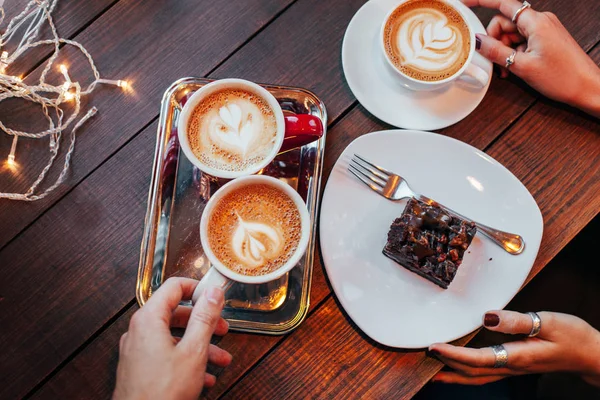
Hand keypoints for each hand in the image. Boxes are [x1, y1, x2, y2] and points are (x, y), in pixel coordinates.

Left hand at [113, 278, 231, 399]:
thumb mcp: (194, 350)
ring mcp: (137, 350)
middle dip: (203, 322)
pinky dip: (186, 360)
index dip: (197, 288)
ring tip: (220, 360)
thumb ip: (205, 318)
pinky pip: (166, 355)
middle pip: (175, 313)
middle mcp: (139, 331)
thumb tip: (213, 293)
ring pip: (173, 338)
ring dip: (199, 346)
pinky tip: (204, 377)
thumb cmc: (162, 392)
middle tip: (222, 329)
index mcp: (148, 319)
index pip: (174, 287)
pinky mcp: (139, 368)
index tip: (214, 296)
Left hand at [429, 310, 599, 385]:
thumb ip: (517, 320)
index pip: (477, 359)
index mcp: (517, 357)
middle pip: (471, 373)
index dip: (453, 355)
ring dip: (453, 374)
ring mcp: (513, 369)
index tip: (433, 347)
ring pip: (477, 377)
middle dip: (446, 367)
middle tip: (423, 358)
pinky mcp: (515, 365)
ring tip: (433, 370)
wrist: (591, 354)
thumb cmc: (573, 337)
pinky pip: (485, 372)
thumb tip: (488, 317)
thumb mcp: (548, 322)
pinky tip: (459, 367)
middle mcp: (511, 366)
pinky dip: (467, 371)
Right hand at [462, 0, 599, 116]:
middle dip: (494, 41)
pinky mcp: (545, 39)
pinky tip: (513, 68)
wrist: (587, 87)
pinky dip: (513, 53)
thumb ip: (497, 52)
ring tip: (506, 70)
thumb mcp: (522, 66)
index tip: (464, 2)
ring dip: (503, 51)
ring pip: (511, 34)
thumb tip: (477, 41)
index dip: (481, 1)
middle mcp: (540, 21)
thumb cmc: (563, 77)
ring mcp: (543, 30)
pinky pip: (521, 41)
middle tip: (492, 60)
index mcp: (536, 22)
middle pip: (504, 23)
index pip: (503, 3)